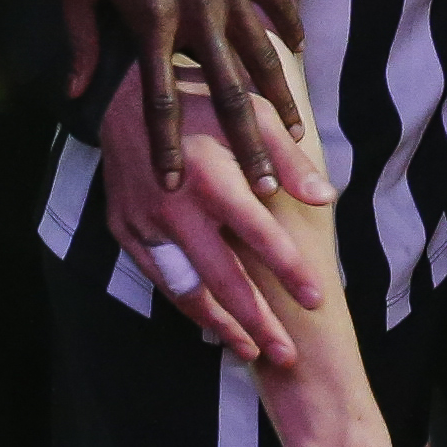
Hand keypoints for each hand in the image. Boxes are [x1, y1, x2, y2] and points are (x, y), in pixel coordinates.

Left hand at [54, 0, 306, 186]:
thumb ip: (79, 40)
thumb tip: (76, 92)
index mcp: (150, 18)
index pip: (162, 97)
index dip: (167, 144)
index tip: (173, 183)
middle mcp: (196, 5)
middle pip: (228, 89)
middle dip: (246, 143)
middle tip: (265, 186)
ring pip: (262, 51)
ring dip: (280, 97)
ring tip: (296, 135)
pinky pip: (275, 0)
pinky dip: (289, 29)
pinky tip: (298, 56)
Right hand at [97, 66, 331, 367]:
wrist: (120, 92)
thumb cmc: (200, 99)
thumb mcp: (250, 112)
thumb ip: (287, 160)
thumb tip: (325, 199)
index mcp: (210, 176)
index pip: (259, 234)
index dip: (289, 270)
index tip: (317, 298)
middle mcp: (174, 206)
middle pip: (222, 278)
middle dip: (257, 321)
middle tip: (288, 354)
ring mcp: (143, 223)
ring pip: (186, 289)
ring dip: (221, 325)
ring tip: (252, 353)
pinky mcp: (123, 230)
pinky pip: (159, 278)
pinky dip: (187, 304)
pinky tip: (212, 322)